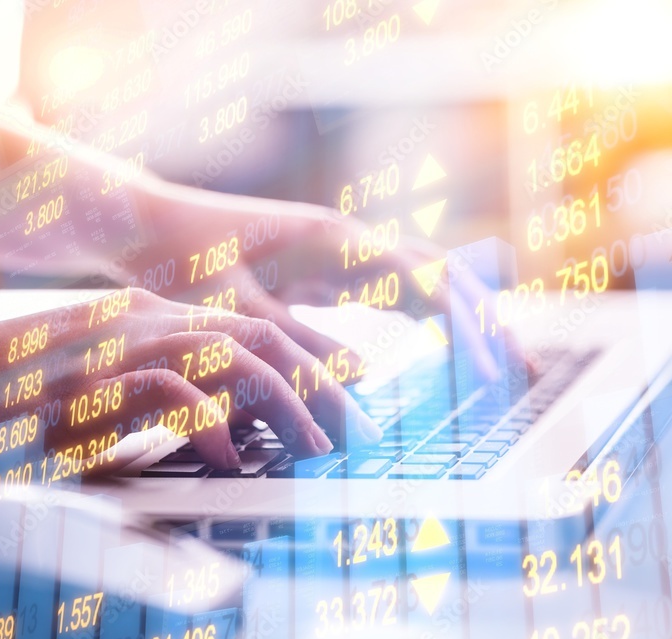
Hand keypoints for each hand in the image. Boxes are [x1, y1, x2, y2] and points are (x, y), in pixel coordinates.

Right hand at [0, 282, 379, 474]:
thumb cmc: (13, 397)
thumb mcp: (103, 391)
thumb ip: (160, 399)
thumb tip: (225, 432)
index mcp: (150, 317)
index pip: (248, 328)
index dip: (305, 365)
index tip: (341, 406)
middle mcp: (144, 319)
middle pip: (258, 336)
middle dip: (318, 384)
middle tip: (356, 430)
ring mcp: (119, 343)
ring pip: (232, 356)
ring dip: (285, 404)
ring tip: (316, 448)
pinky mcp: (88, 377)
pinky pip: (170, 391)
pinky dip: (212, 424)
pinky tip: (233, 459)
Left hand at [127, 177, 508, 379]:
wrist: (149, 227)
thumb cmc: (183, 266)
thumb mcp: (237, 315)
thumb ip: (298, 347)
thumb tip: (367, 378)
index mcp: (336, 242)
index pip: (426, 283)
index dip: (466, 330)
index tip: (492, 377)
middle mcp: (350, 238)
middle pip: (443, 273)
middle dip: (486, 322)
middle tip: (522, 374)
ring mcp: (343, 248)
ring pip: (427, 275)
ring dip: (465, 317)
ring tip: (498, 364)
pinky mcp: (331, 263)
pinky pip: (396, 285)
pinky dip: (429, 313)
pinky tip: (442, 344)